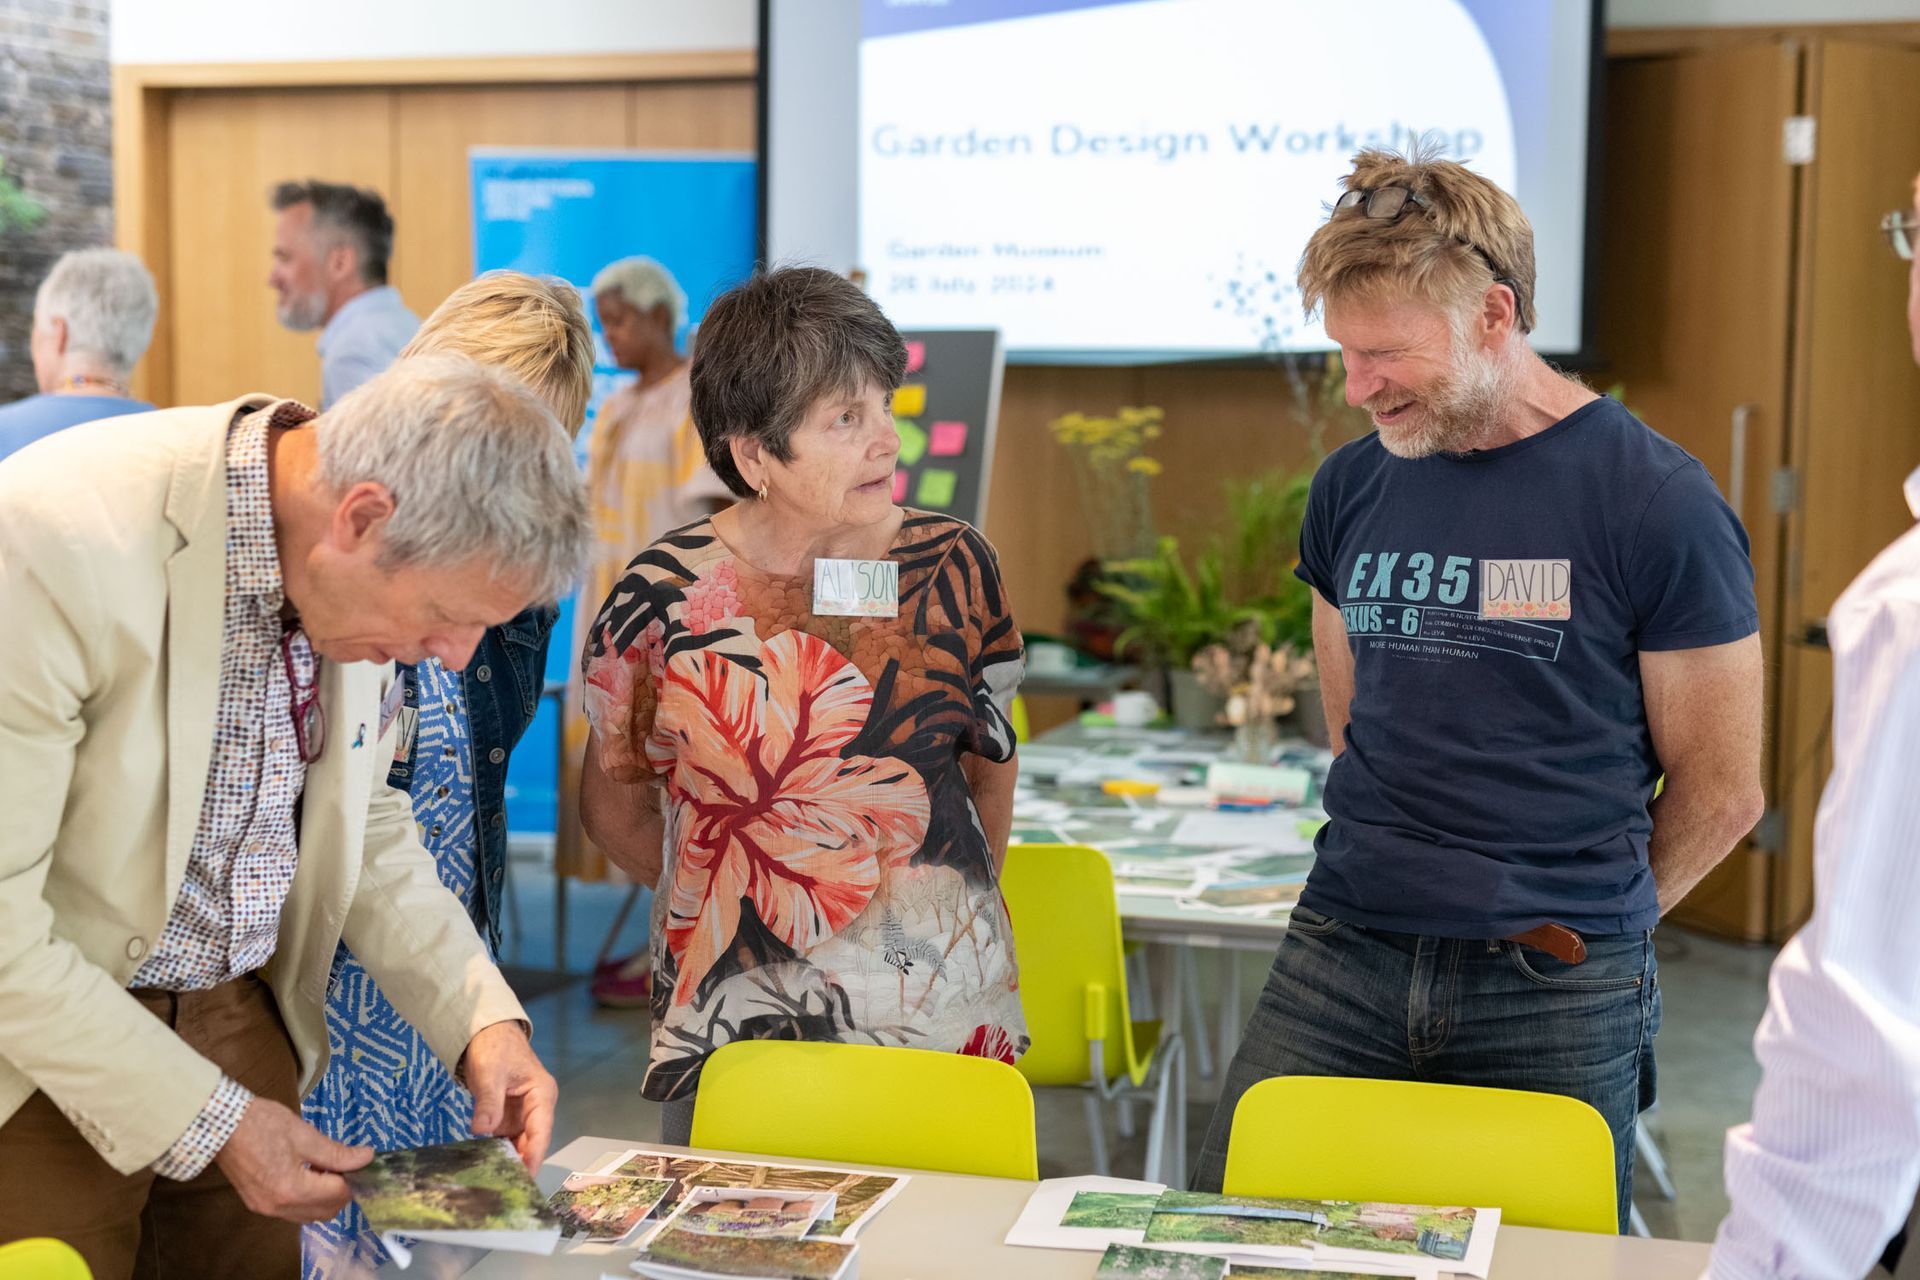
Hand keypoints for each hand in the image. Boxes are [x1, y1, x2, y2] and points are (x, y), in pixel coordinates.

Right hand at [213, 1097, 372, 1222]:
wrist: (221, 1125)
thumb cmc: (262, 1124)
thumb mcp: (305, 1135)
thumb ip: (337, 1152)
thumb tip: (366, 1158)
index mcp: (292, 1188)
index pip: (338, 1194)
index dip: (354, 1177)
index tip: (359, 1161)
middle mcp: (279, 1206)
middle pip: (327, 1211)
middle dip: (342, 1190)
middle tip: (343, 1164)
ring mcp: (266, 1209)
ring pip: (311, 1215)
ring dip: (325, 1197)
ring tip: (324, 1168)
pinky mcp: (258, 1204)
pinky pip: (293, 1211)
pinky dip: (308, 1199)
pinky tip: (307, 1175)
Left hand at [461, 1020, 556, 1174]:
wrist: (485, 1034)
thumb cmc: (496, 1047)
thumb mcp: (491, 1073)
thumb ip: (488, 1102)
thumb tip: (481, 1130)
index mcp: (542, 1095)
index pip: (541, 1130)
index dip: (534, 1154)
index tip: (525, 1175)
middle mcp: (535, 1108)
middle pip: (532, 1142)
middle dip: (521, 1163)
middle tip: (507, 1186)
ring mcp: (520, 1115)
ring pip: (518, 1144)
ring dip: (508, 1160)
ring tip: (495, 1181)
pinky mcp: (506, 1118)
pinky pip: (503, 1139)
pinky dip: (495, 1151)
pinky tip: (484, 1165)